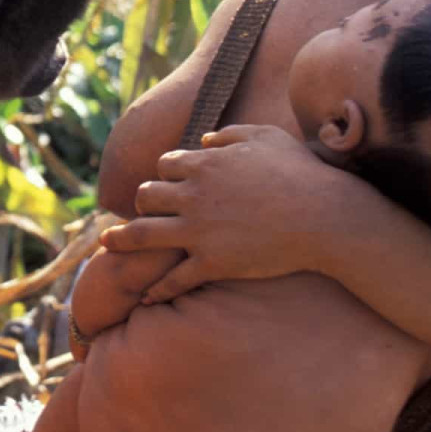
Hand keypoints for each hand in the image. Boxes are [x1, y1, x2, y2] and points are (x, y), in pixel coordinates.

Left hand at [97, 125, 362, 303]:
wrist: (324, 217)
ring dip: (121, 240)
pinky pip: (174, 279)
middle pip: (147, 196)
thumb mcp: (266, 137)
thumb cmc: (301, 173)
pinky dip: (156, 289)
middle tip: (142, 211)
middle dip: (144, 202)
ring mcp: (199, 232)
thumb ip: (230, 135)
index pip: (165, 165)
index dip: (165, 173)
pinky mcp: (212, 263)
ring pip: (144, 235)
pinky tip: (145, 297)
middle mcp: (193, 196)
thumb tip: (204, 141)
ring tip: (106, 245)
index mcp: (204, 165)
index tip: (167, 183)